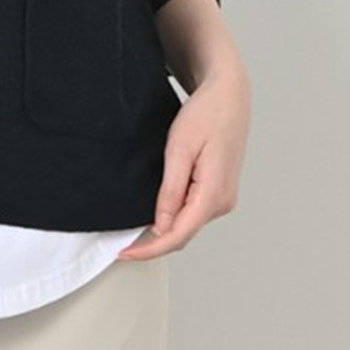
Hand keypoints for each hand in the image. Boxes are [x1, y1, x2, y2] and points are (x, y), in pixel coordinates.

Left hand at [117, 62, 250, 260]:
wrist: (228, 96)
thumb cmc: (206, 115)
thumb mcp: (180, 149)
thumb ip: (171, 190)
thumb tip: (162, 225)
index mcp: (214, 194)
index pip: (178, 235)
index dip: (150, 249)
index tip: (124, 253)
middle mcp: (223, 202)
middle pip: (184, 234)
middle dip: (153, 243)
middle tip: (121, 245)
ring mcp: (224, 197)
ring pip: (189, 224)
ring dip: (164, 230)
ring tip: (133, 231)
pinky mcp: (220, 190)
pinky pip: (194, 212)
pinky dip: (175, 218)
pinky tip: (157, 214)